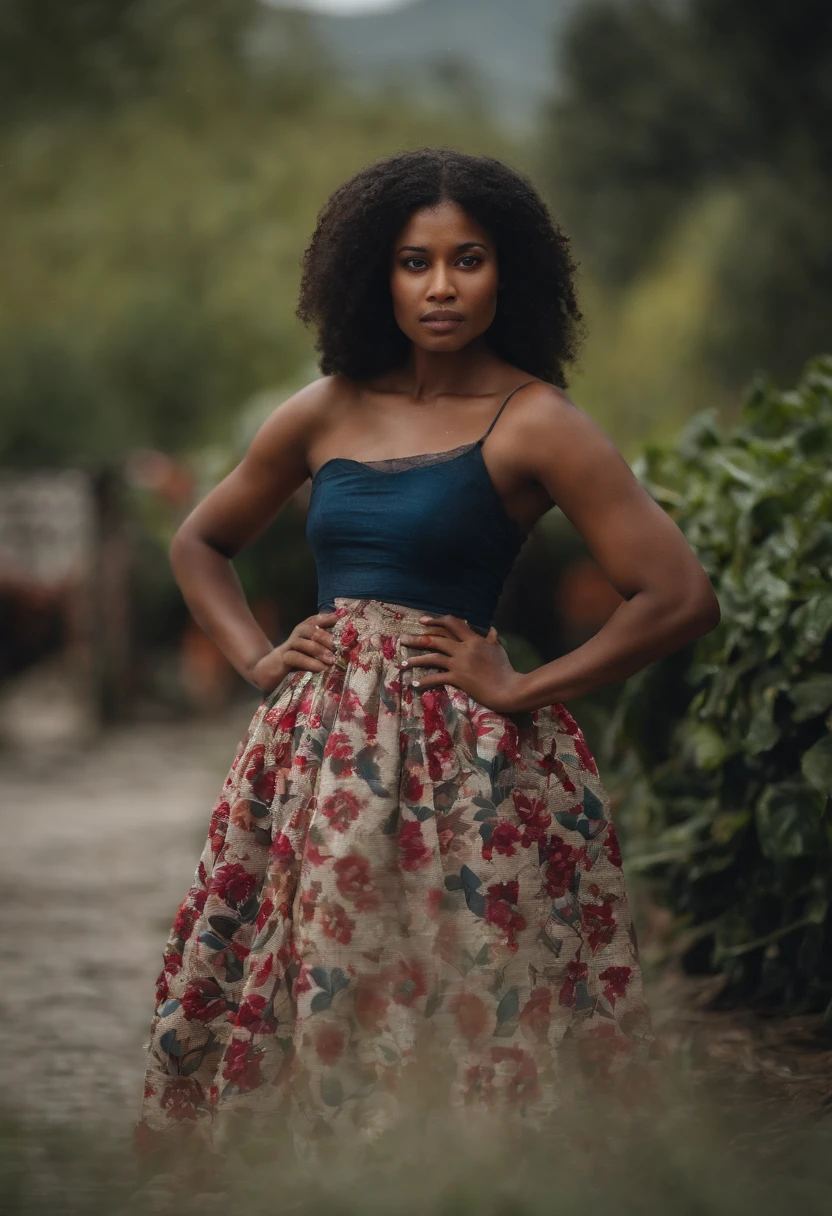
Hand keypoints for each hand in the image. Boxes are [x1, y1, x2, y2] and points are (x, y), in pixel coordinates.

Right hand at [251, 611, 337, 693]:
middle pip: (308, 629)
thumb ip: (323, 651)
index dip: (326, 618)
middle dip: (323, 635)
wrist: (267, 674)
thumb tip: (345, 652)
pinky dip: (309, 663)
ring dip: (318, 650)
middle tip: (337, 645)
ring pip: (301, 642)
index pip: (313, 621)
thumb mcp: (309, 656)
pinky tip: (321, 668)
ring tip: (332, 660)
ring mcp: (287, 647)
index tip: (340, 618)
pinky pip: (294, 657)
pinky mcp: (281, 660)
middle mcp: (295, 637)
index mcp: (302, 634)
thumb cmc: (294, 665)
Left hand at [399, 614, 527, 713]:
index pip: (452, 624)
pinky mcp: (458, 678)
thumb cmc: (505, 668)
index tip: (423, 620)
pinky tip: (415, 683)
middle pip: (436, 639)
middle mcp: (463, 649)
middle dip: (418, 639)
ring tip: (402, 663)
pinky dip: (425, 681)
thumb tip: (491, 629)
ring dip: (415, 660)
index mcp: (473, 639)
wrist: (508, 688)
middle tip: (403, 639)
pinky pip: (437, 678)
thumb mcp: (498, 649)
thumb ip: (492, 638)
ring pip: (433, 658)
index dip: (436, 620)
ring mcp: (459, 664)